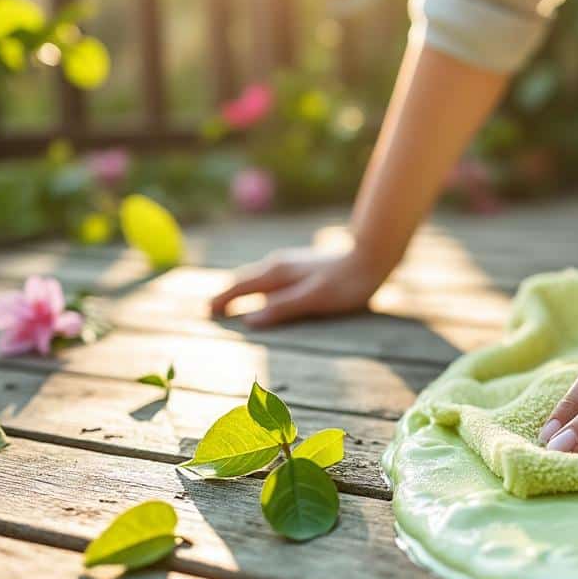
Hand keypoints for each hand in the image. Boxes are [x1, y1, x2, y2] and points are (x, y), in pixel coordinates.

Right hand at [209, 245, 389, 327]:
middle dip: (228, 295)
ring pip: (258, 278)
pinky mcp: (301, 266)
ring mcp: (290, 263)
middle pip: (244, 280)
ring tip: (232, 306)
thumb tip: (249, 321)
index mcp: (277, 272)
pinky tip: (266, 296)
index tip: (206, 313)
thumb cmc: (345, 283)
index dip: (223, 300)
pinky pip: (270, 279)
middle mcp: (278, 264)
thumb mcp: (313, 299)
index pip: (240, 287)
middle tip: (212, 311)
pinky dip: (259, 288)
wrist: (371, 257)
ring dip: (243, 291)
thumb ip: (282, 308)